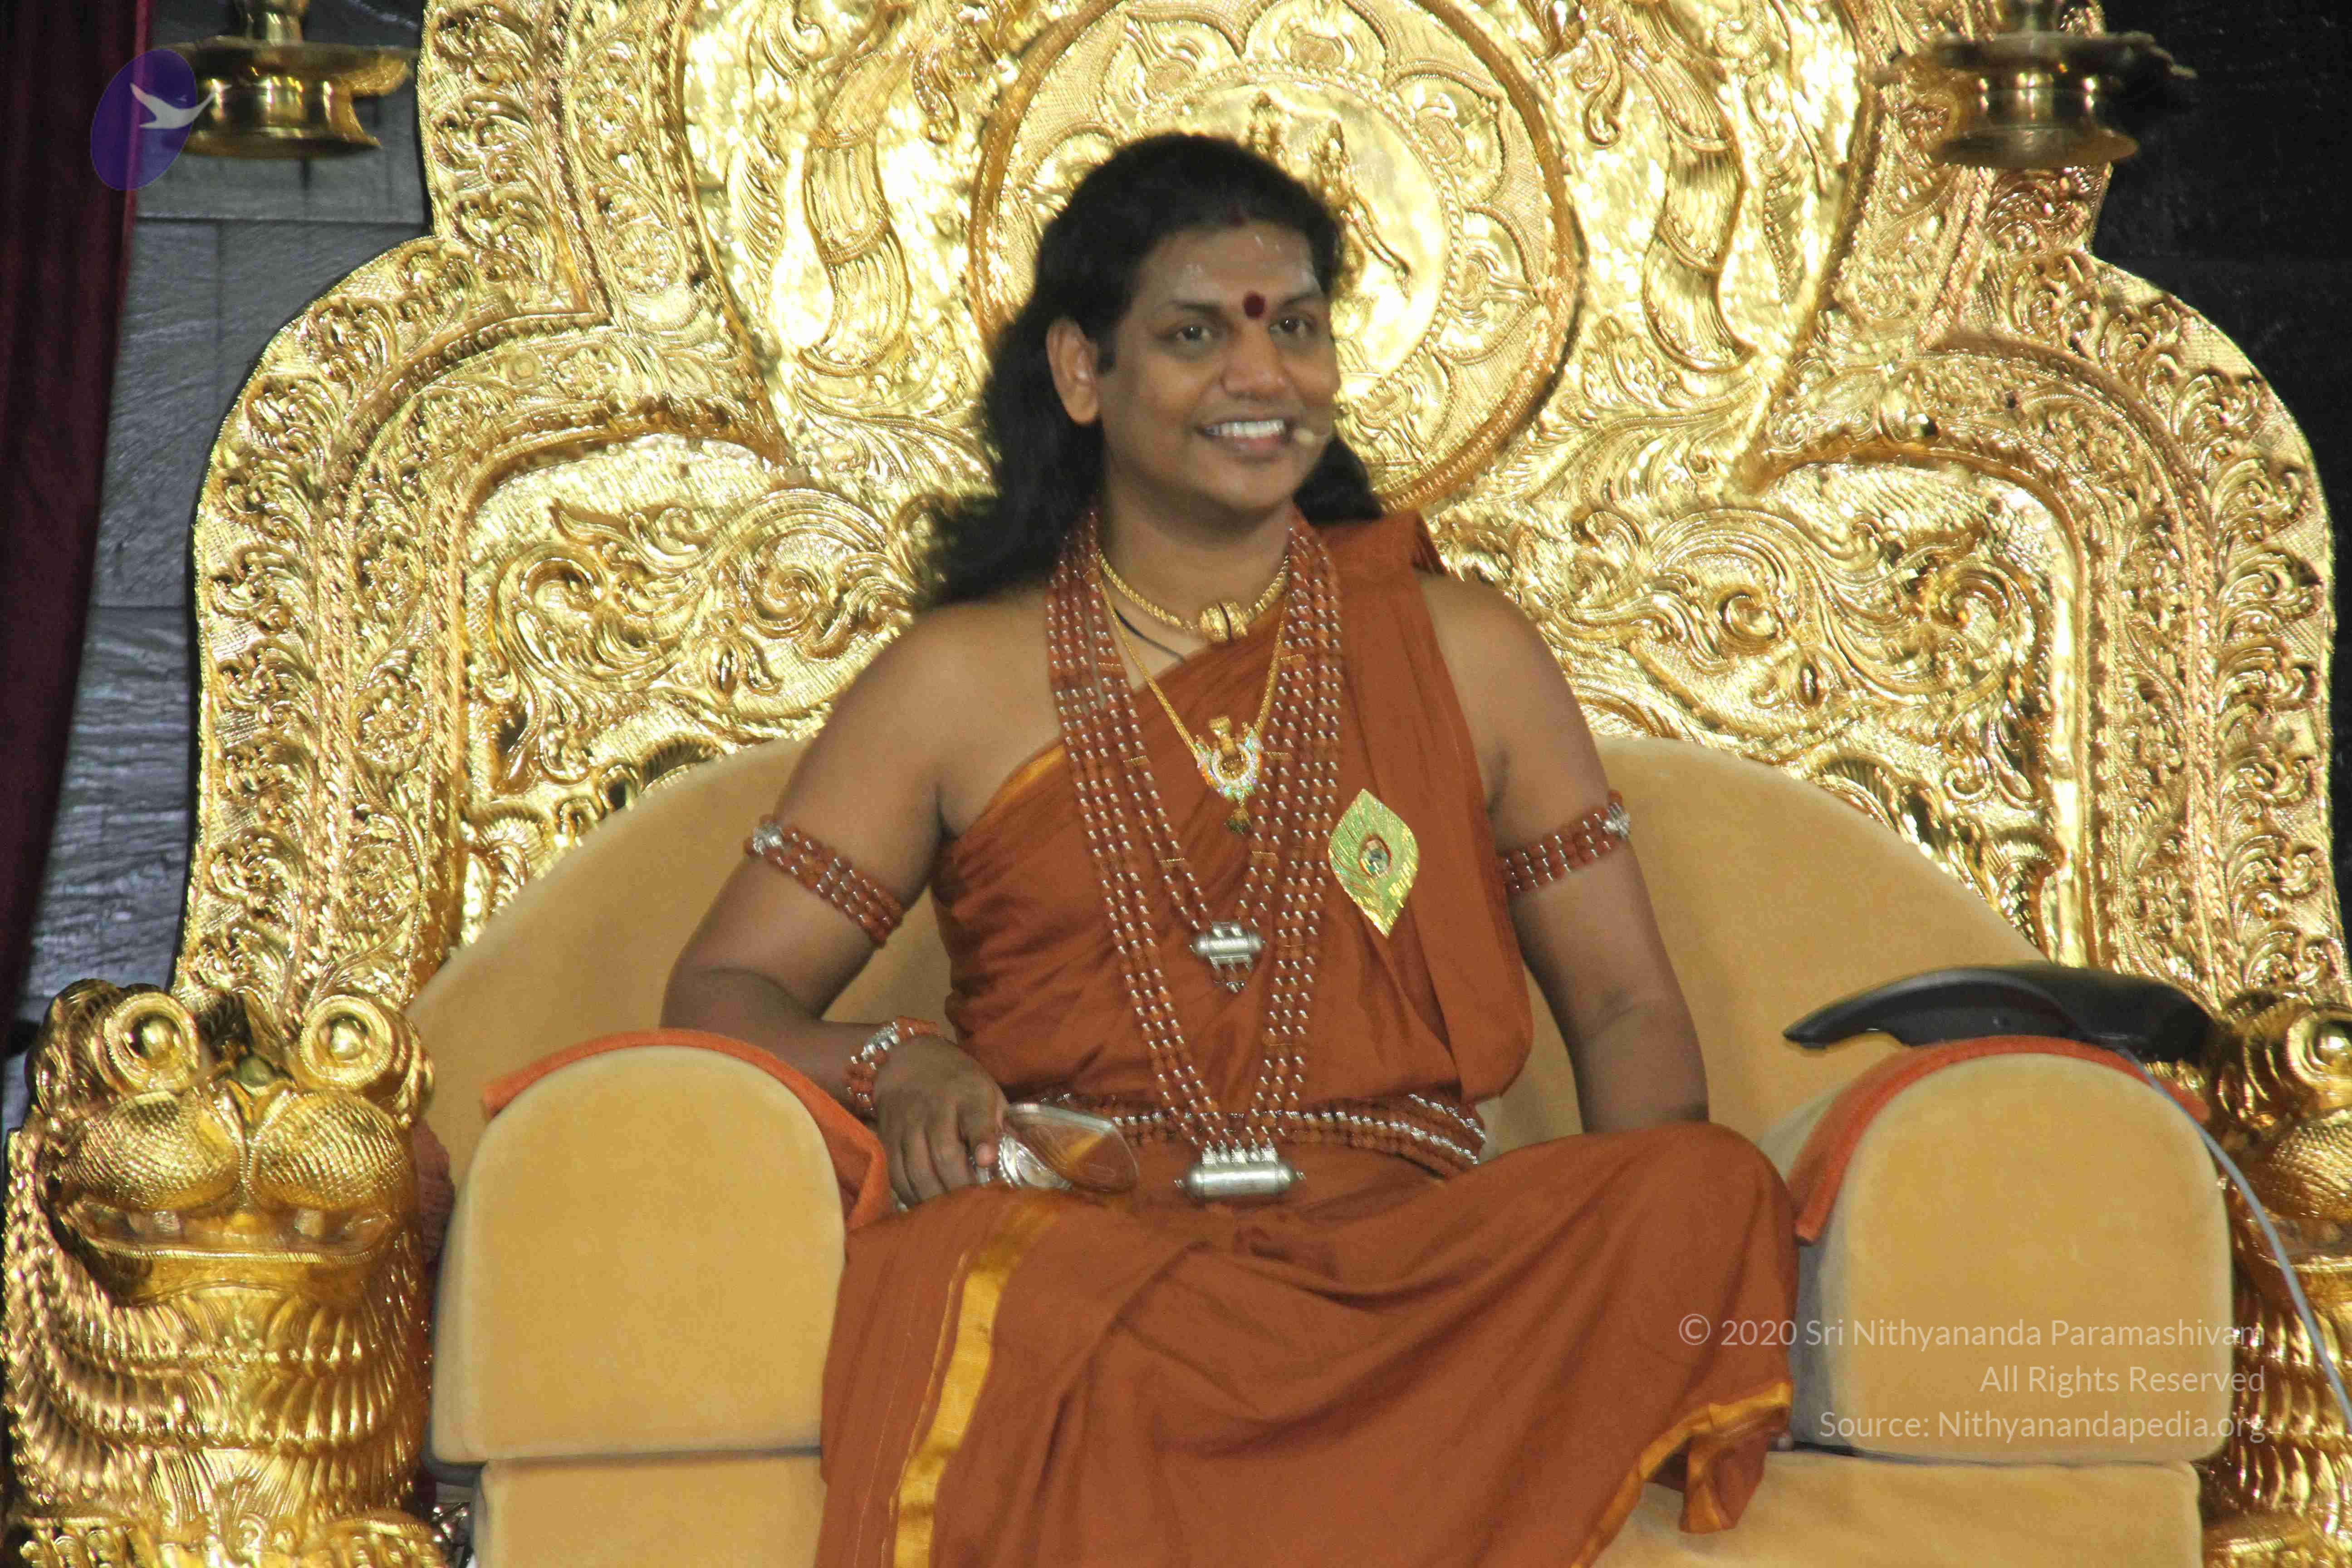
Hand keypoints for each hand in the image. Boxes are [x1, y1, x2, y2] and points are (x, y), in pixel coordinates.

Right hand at [873, 1033, 1006, 1206]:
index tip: (988, 1161)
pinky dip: (909, 1194)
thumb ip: (1002, 1127)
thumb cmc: (961, 1086)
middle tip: (974, 1209)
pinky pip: (895, 1173)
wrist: (911, 1061)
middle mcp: (936, 1108)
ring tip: (950, 1214)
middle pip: (944, 1154)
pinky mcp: (888, 1136)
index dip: (982, 1139)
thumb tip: (1026, 1165)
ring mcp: (908, 1122)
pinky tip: (924, 1205)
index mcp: (969, 1095)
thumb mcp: (989, 1094)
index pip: (976, 1117)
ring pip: (917, 1169)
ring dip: (935, 1197)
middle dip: (960, 1186)